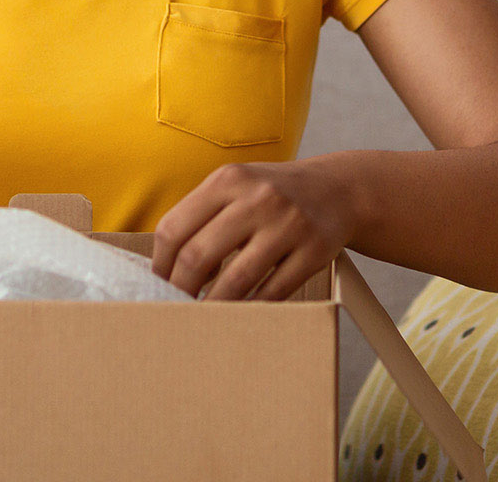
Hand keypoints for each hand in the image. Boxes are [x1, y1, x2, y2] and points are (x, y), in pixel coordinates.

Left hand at [151, 160, 355, 300]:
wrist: (338, 189)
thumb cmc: (272, 195)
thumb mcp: (235, 187)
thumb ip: (202, 217)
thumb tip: (168, 270)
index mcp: (228, 180)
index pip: (174, 228)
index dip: (160, 264)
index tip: (159, 284)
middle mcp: (257, 198)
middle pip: (198, 255)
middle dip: (180, 290)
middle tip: (176, 307)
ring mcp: (289, 224)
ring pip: (236, 279)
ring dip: (214, 306)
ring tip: (204, 317)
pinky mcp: (315, 250)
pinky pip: (274, 291)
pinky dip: (253, 307)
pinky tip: (242, 311)